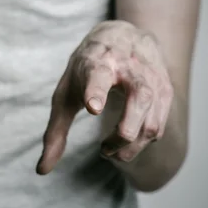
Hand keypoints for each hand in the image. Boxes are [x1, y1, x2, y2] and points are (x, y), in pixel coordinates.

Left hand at [36, 20, 173, 173]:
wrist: (122, 36)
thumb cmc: (87, 70)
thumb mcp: (64, 93)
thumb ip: (55, 132)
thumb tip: (41, 171)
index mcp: (97, 62)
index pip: (98, 76)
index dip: (95, 91)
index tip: (93, 107)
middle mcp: (128, 67)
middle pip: (138, 100)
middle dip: (122, 134)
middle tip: (102, 150)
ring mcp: (151, 78)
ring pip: (151, 120)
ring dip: (131, 146)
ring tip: (110, 150)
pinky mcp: (165, 90)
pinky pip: (158, 126)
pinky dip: (143, 143)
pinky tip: (125, 142)